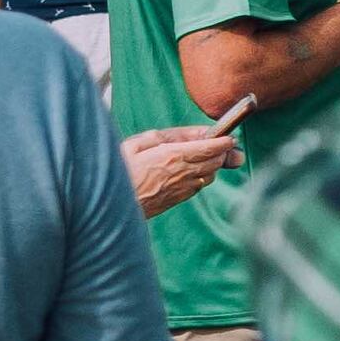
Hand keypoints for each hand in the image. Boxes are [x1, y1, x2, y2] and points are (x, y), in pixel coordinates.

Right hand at [119, 120, 244, 216]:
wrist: (110, 206)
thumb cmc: (119, 172)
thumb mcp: (136, 144)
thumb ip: (164, 136)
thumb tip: (190, 134)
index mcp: (174, 156)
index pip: (212, 148)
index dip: (224, 141)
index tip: (229, 137)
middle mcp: (184, 173)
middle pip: (217, 161)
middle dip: (222, 152)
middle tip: (222, 144)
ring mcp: (183, 188)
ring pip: (210, 174)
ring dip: (212, 164)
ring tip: (203, 156)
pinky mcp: (178, 199)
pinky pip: (198, 185)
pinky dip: (201, 176)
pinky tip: (189, 171)